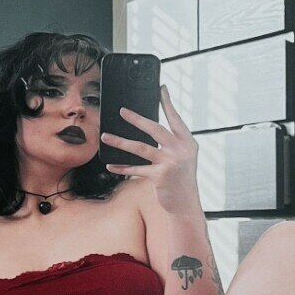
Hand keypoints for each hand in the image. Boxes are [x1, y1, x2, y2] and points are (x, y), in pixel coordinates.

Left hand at [101, 85, 200, 214]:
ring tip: (106, 137)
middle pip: (155, 129)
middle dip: (136, 118)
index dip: (167, 103)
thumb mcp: (183, 159)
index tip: (161, 89)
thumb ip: (171, 144)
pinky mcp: (159, 176)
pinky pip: (136, 169)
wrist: (185, 205)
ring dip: (120, 142)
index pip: (175, 118)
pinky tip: (111, 164)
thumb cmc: (181, 181)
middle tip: (122, 111)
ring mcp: (170, 163)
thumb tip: (149, 130)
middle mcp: (180, 150)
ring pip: (140, 148)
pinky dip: (122, 167)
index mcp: (188, 143)